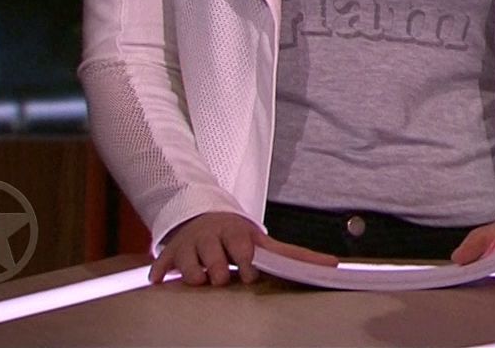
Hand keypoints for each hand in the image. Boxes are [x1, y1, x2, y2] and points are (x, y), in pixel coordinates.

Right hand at [149, 211, 337, 286]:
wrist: (203, 215)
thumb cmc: (239, 236)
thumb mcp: (264, 241)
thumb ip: (297, 256)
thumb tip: (335, 265)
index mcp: (238, 233)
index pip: (243, 246)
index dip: (246, 260)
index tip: (251, 273)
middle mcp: (213, 237)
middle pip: (215, 256)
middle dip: (219, 268)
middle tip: (222, 277)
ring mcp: (190, 245)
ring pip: (189, 263)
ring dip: (194, 273)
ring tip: (200, 278)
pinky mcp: (170, 254)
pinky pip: (160, 264)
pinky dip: (159, 272)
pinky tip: (160, 279)